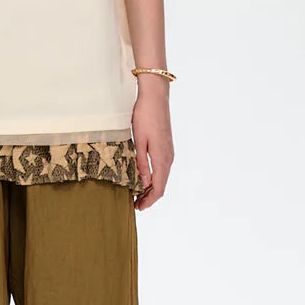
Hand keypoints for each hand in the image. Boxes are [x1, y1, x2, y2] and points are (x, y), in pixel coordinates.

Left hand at [131, 81, 173, 209]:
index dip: (149, 201)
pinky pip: (162, 168)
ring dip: (150, 188)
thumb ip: (142, 163)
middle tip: (134, 204)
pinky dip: (153, 177)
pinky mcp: (166, 147)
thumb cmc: (144, 116)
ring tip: (136, 193)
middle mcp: (169, 158)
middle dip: (149, 197)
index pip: (158, 188)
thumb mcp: (139, 141)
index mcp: (162, 159)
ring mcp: (169, 152)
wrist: (155, 96)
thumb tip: (144, 183)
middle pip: (161, 185)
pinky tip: (143, 177)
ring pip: (162, 177)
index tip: (137, 208)